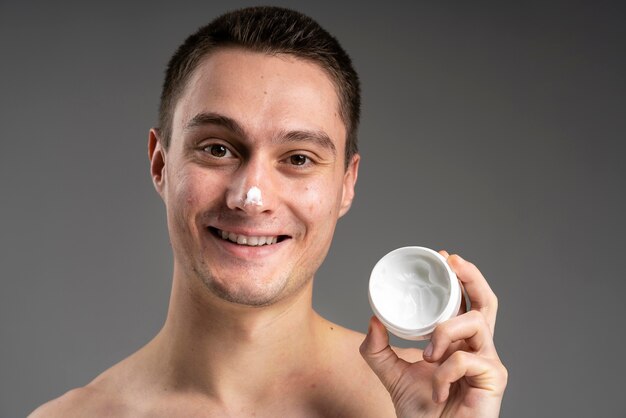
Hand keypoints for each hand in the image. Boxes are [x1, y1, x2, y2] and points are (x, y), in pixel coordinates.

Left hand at [360, 252, 507, 417]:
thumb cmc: (421, 412)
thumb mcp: (391, 374)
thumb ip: (378, 349)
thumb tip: (373, 319)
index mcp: (458, 343)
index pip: (465, 302)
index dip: (459, 277)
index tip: (442, 258)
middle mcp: (478, 347)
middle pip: (487, 301)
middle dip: (471, 275)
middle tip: (451, 261)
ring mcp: (489, 362)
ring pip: (475, 322)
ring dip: (445, 331)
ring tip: (428, 355)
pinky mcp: (495, 379)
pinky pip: (466, 359)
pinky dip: (444, 372)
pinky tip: (437, 389)